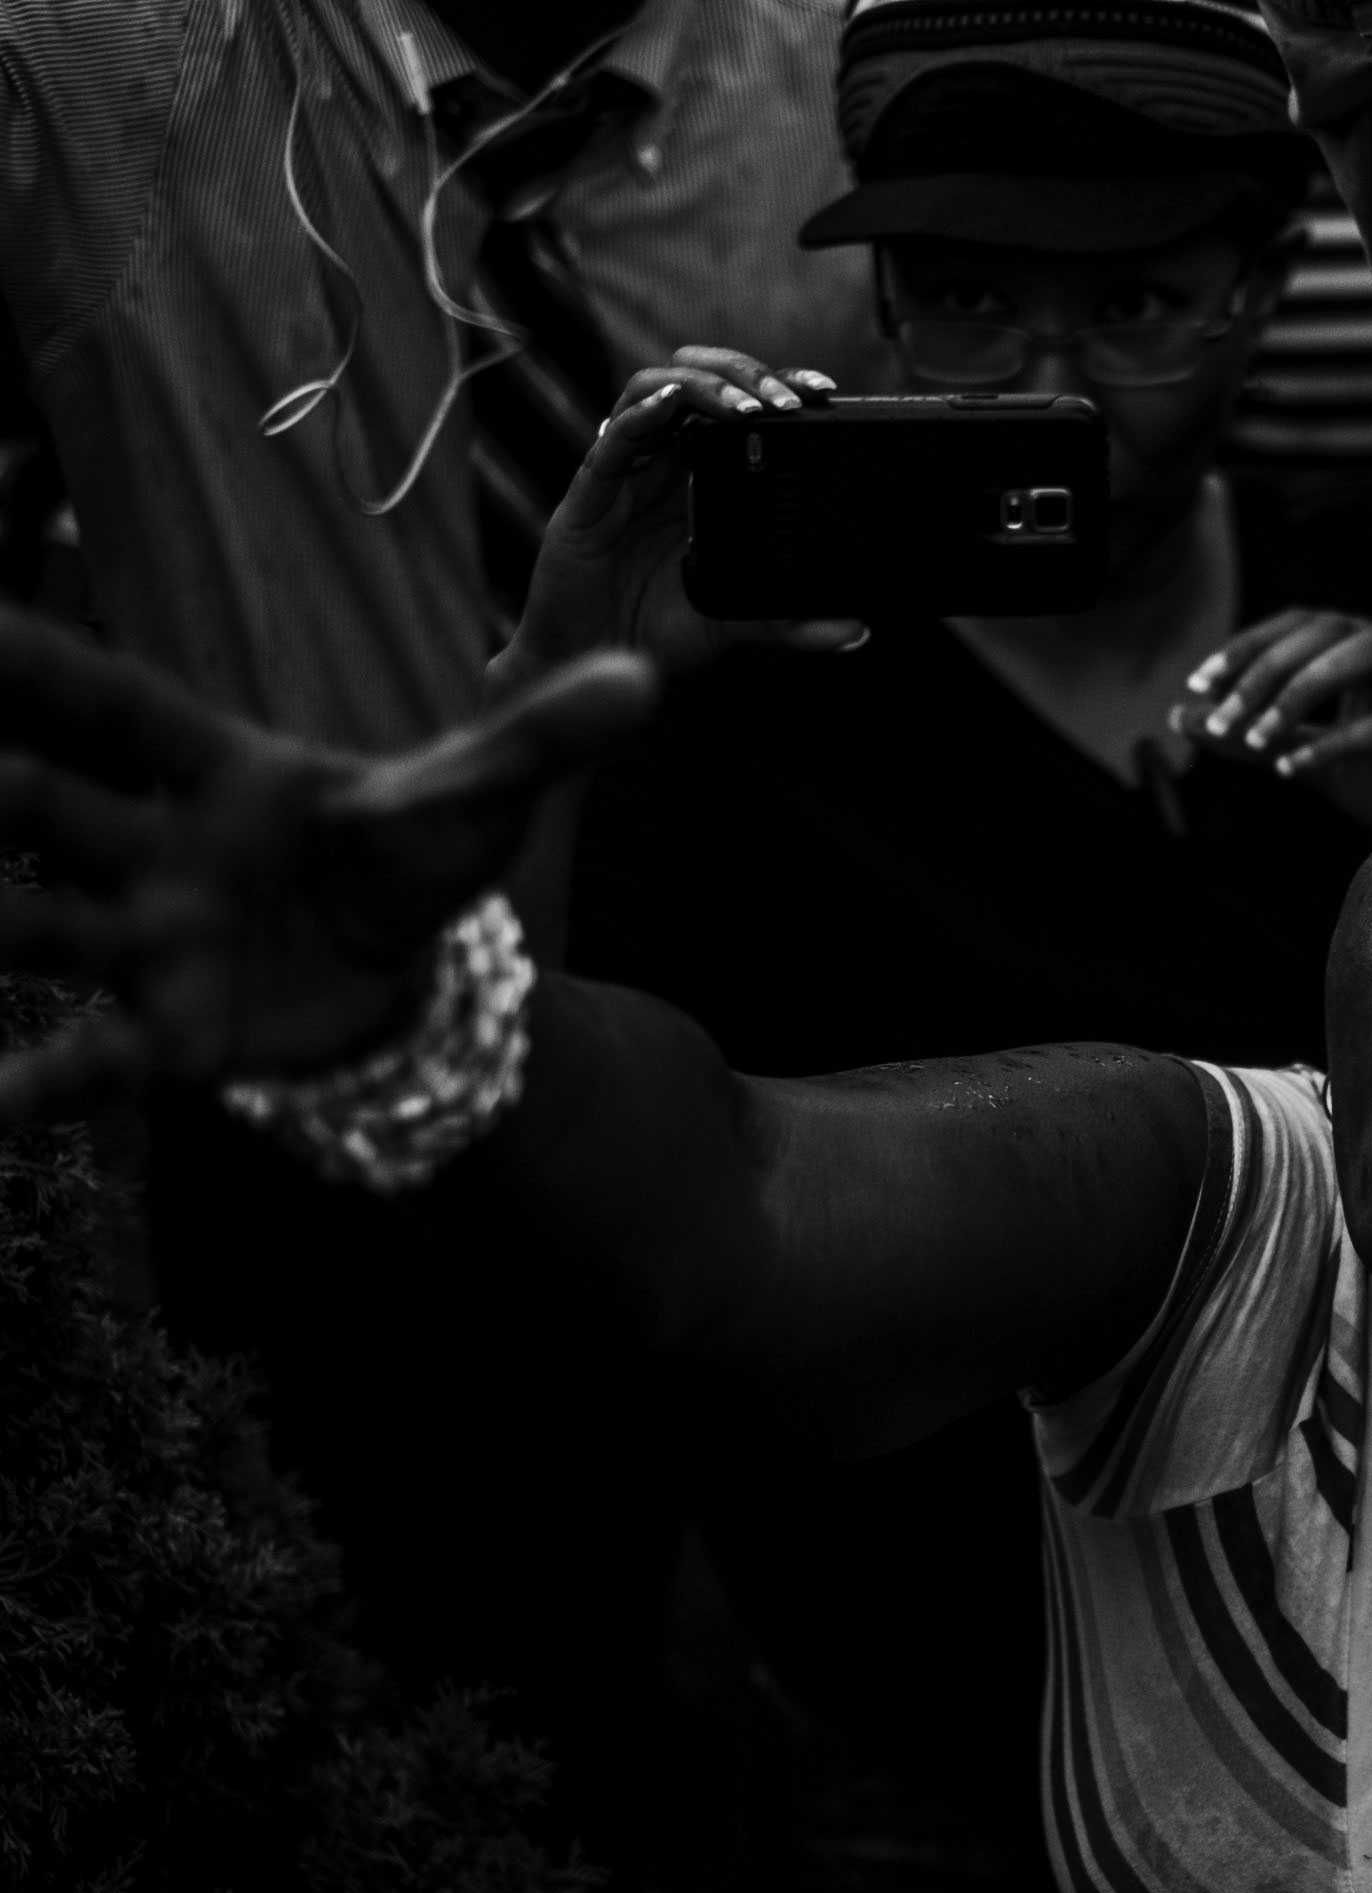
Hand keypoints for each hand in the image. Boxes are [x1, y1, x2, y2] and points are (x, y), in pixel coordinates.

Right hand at [0, 608, 654, 1121]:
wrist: (407, 983)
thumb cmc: (409, 865)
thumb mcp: (475, 799)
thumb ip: (541, 737)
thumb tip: (649, 678)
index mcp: (219, 775)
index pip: (113, 709)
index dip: (33, 664)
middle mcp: (158, 853)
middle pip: (48, 808)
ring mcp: (149, 945)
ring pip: (43, 929)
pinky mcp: (171, 1036)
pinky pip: (94, 1062)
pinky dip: (39, 1087)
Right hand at [501, 347, 862, 687]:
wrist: (598, 662)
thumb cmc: (658, 631)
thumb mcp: (735, 624)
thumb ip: (789, 622)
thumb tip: (856, 631)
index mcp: (701, 477)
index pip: (737, 406)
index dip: (774, 386)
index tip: (820, 392)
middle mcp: (664, 463)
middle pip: (697, 379)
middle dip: (744, 374)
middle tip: (786, 401)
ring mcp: (627, 472)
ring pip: (654, 390)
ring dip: (702, 387)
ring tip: (744, 408)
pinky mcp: (590, 492)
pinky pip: (612, 439)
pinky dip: (641, 415)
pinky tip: (670, 409)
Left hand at [1170, 609, 1371, 830]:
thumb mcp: (1300, 750)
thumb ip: (1246, 735)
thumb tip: (1179, 717)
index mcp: (1362, 644)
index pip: (1298, 623)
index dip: (1247, 646)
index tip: (1199, 685)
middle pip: (1326, 631)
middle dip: (1265, 672)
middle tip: (1222, 720)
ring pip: (1366, 653)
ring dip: (1303, 691)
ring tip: (1259, 738)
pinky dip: (1337, 742)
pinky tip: (1294, 766)